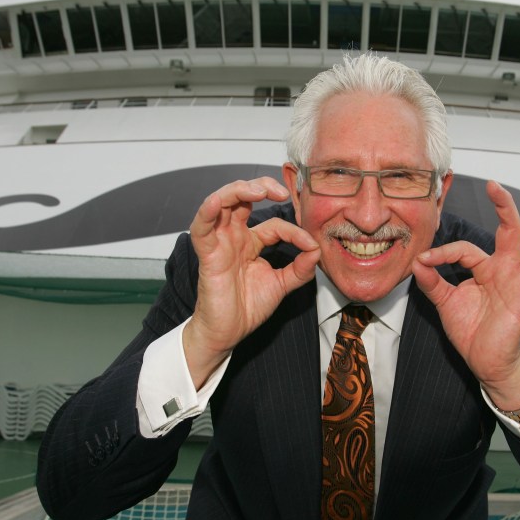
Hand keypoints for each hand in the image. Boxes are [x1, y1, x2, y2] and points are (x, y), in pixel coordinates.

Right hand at [183, 177, 319, 386]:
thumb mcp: (281, 284)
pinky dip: (208, 210)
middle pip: (242, 198)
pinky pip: (201, 226)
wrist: (228, 333)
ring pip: (222, 203)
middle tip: (282, 191)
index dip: (294, 231)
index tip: (310, 245)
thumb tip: (317, 250)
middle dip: (261, 187)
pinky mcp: (207, 253)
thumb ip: (300, 268)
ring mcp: (219, 242)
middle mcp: (234, 237)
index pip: (274, 224)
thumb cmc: (247, 308)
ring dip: (238, 190)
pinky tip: (219, 202)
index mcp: (250, 242)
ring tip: (259, 191)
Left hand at [412, 181, 519, 409]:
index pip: (464, 249)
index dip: (442, 252)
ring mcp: (519, 281)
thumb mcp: (446, 302)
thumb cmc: (470, 331)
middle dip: (503, 207)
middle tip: (495, 185)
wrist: (485, 362)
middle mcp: (504, 269)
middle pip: (508, 231)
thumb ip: (432, 281)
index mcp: (484, 268)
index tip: (424, 260)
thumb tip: (418, 261)